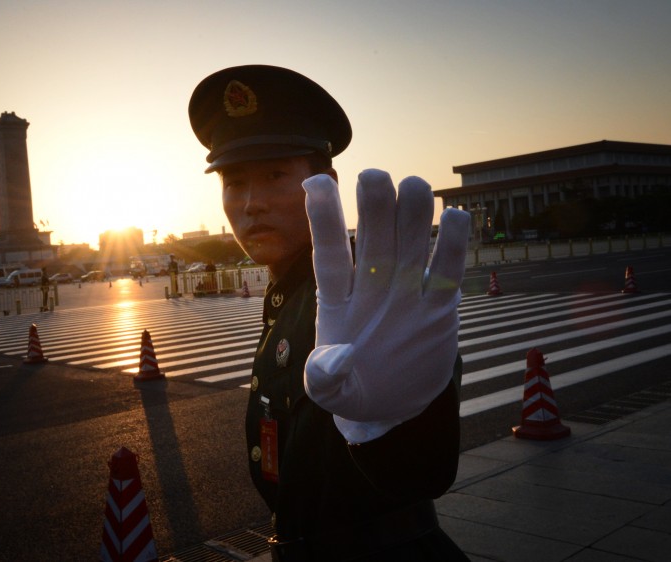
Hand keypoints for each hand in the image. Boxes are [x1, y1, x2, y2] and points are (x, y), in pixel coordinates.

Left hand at [302, 170, 469, 442]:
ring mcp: (406, 293)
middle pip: (374, 239)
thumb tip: (333, 361)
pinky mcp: (438, 308)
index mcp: (338, 301)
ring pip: (411, 244)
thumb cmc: (353, 389)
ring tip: (414, 184)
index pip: (330, 253)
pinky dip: (453, 245)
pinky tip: (455, 215)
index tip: (315, 181)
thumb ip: (324, 378)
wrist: (391, 402)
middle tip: (374, 177)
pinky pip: (448, 270)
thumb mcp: (331, 393)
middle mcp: (373, 287)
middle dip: (374, 206)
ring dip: (413, 214)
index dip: (324, 218)